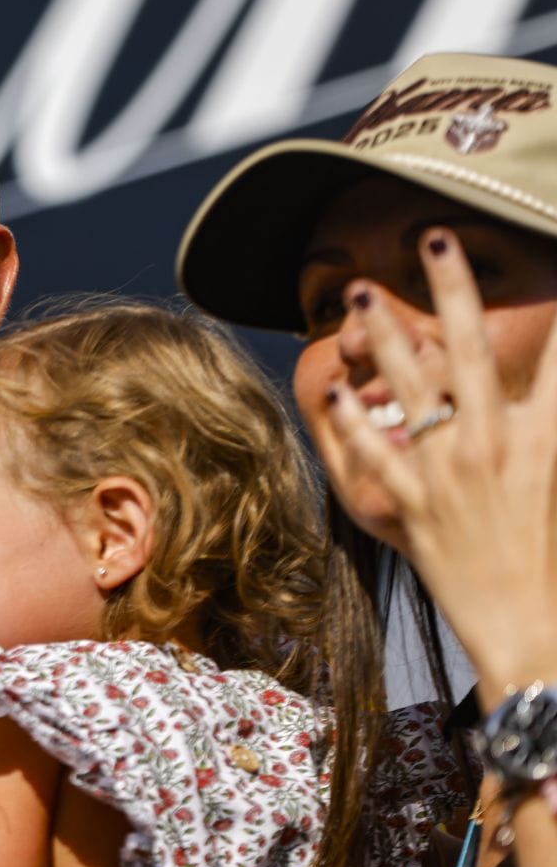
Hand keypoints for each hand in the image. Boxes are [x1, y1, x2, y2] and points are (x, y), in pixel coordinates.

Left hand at [324, 227, 556, 705]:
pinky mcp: (411, 504)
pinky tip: (331, 386)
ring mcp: (449, 472)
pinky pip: (373, 450)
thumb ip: (545, 431)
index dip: (554, 307)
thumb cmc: (551, 560)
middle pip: (471, 347)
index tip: (545, 254)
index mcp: (546, 438)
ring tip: (365, 295)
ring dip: (386, 335)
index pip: (553, 355)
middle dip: (453, 288)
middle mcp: (497, 442)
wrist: (530, 628)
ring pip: (411, 385)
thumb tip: (537, 401)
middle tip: (435, 238)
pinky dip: (349, 416)